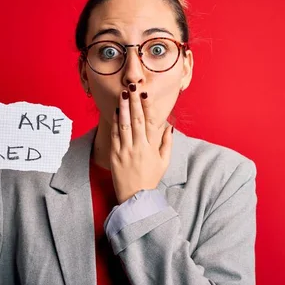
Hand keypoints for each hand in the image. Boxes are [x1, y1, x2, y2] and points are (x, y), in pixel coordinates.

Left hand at [110, 83, 173, 203]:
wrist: (135, 197)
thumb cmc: (151, 179)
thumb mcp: (164, 162)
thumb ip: (167, 143)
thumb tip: (169, 126)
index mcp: (151, 148)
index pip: (149, 122)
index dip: (147, 107)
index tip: (145, 94)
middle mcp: (138, 147)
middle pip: (136, 120)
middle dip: (134, 102)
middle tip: (131, 87)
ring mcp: (125, 151)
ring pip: (124, 125)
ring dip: (123, 108)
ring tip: (123, 94)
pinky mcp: (115, 156)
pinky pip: (114, 136)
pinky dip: (115, 123)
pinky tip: (116, 112)